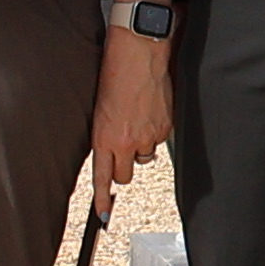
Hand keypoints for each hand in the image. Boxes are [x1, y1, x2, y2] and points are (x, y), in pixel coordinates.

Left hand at [87, 23, 172, 196]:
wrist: (139, 51)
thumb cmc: (114, 72)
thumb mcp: (99, 107)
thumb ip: (105, 132)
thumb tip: (111, 147)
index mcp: (103, 136)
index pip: (102, 177)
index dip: (103, 199)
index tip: (103, 214)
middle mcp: (125, 141)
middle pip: (125, 175)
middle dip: (123, 168)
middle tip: (123, 149)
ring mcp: (148, 136)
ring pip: (144, 157)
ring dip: (140, 146)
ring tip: (136, 120)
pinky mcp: (165, 127)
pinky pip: (159, 140)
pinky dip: (155, 130)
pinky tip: (150, 111)